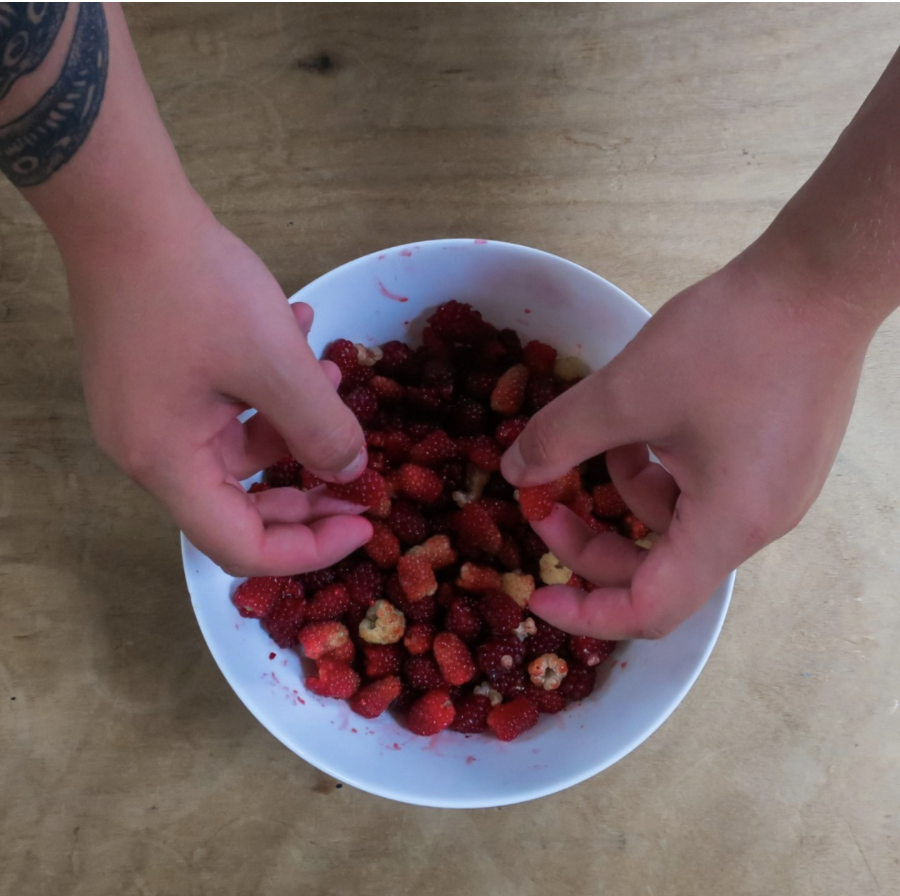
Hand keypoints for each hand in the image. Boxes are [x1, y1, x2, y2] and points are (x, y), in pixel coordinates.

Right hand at [64, 201, 371, 576]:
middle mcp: (153, 452)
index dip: (310, 550)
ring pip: (240, 450)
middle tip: (361, 469)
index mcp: (168, 464)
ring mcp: (152, 416)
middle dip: (309, 489)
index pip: (242, 547)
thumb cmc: (195, 287)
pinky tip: (298, 334)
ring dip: (294, 422)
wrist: (122, 206)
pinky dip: (267, 389)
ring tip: (332, 372)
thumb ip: (320, 426)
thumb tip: (350, 472)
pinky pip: (225, 409)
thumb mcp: (274, 361)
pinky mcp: (159, 382)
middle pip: (241, 505)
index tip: (366, 521)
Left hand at [501, 252, 874, 638]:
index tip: (534, 592)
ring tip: (597, 437)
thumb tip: (513, 472)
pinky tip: (640, 423)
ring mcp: (770, 491)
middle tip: (541, 504)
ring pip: (676, 520)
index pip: (650, 608)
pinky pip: (701, 487)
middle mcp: (755, 523)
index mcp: (728, 526)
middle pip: (659, 566)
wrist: (819, 279)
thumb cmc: (730, 341)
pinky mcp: (772, 459)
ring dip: (622, 491)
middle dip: (591, 541)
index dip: (586, 613)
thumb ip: (560, 439)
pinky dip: (658, 466)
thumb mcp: (627, 392)